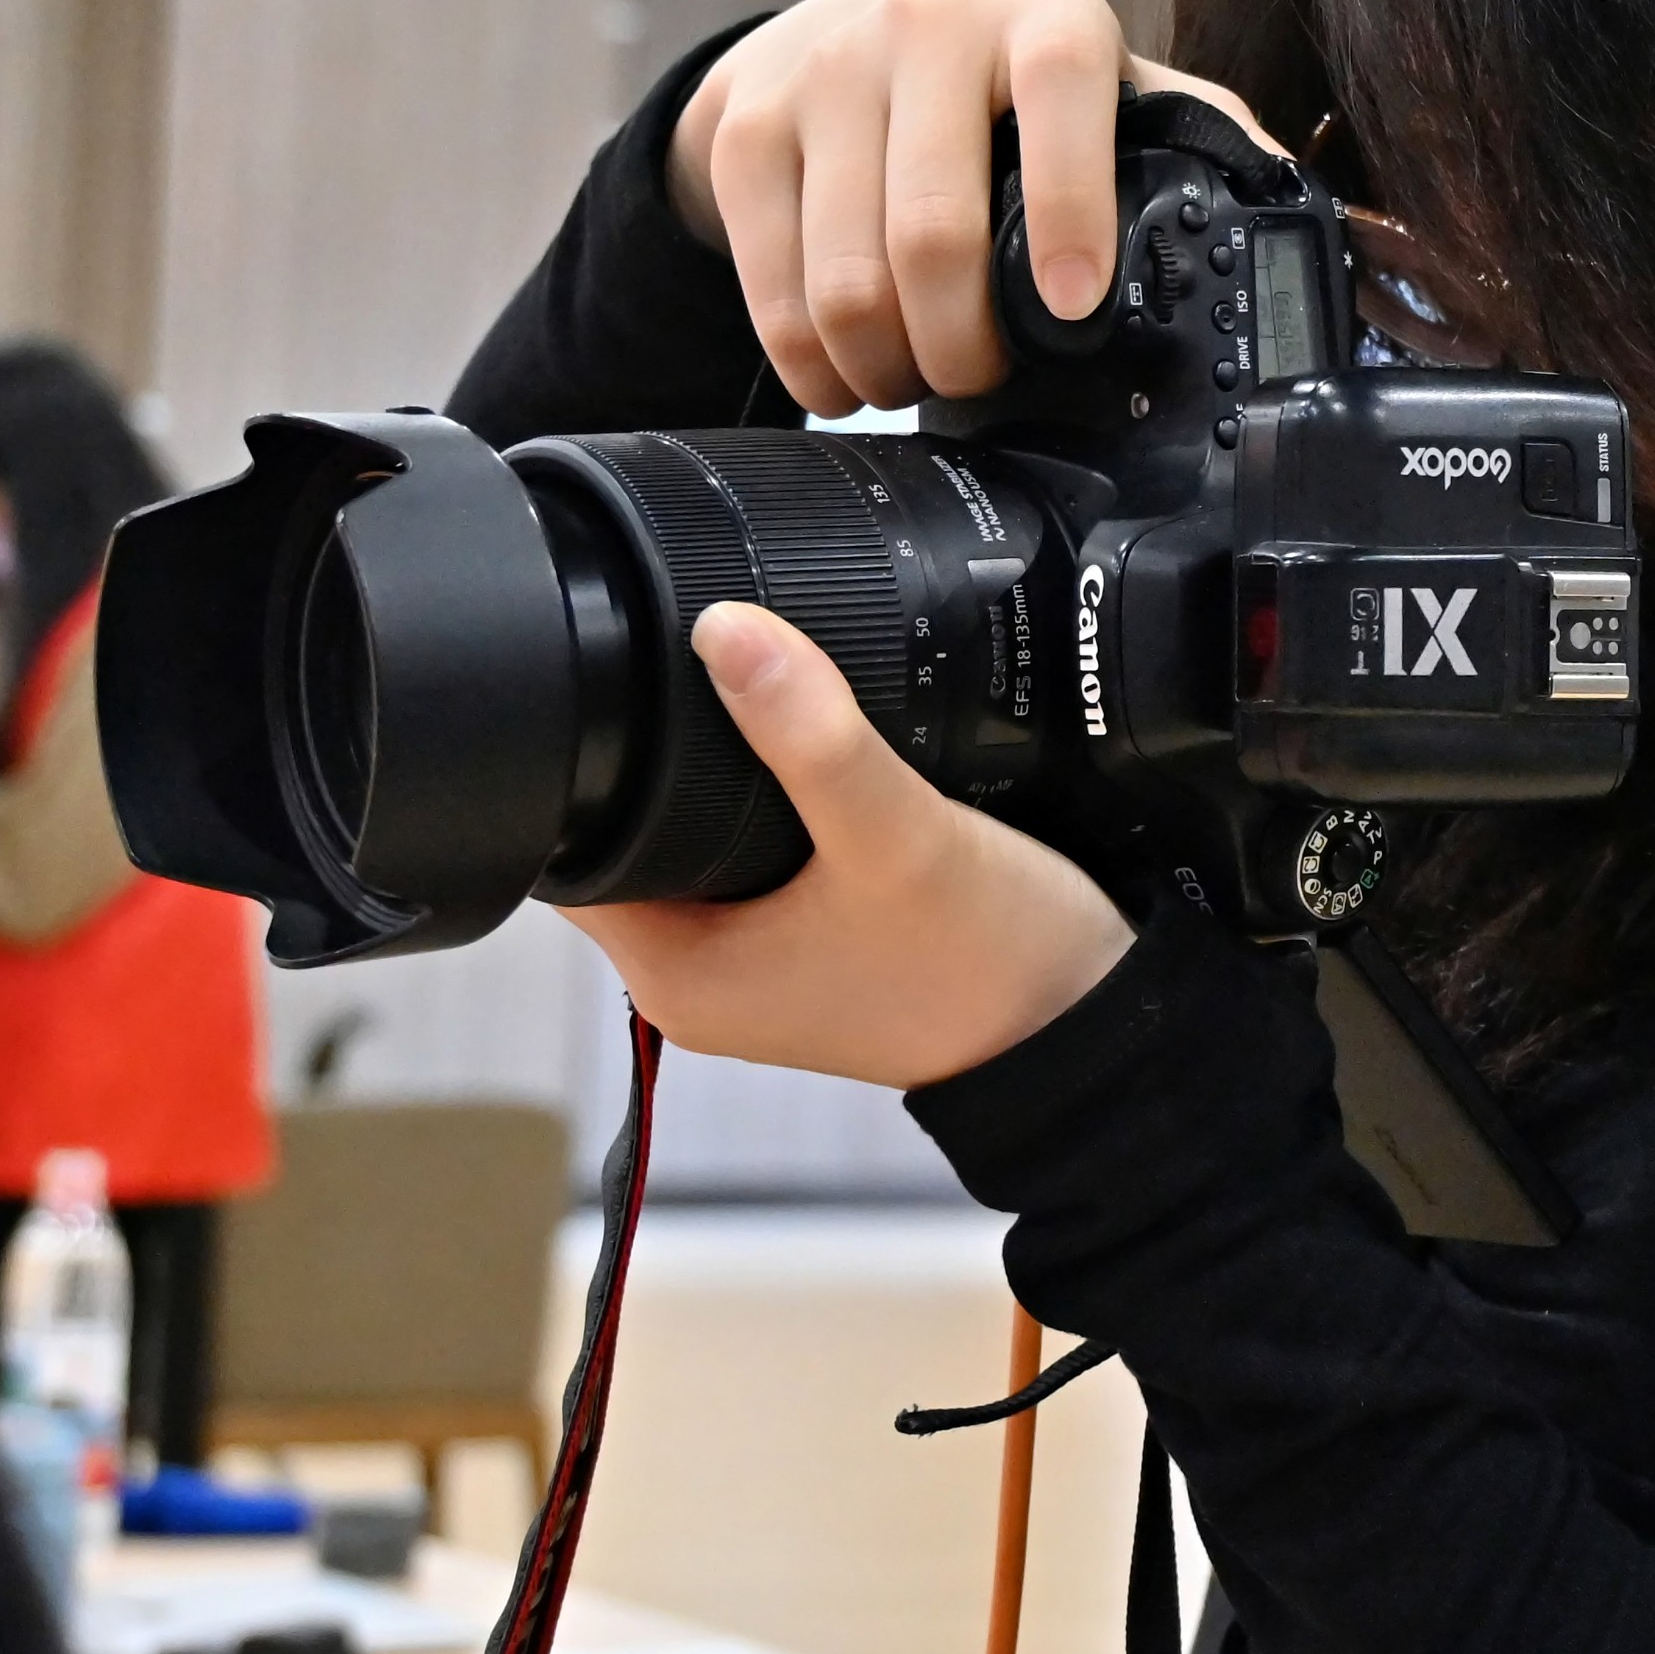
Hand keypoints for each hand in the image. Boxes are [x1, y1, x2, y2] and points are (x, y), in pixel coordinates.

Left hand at [560, 602, 1133, 1090]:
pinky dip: (775, 803)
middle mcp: (703, 980)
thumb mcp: (895, 835)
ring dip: (722, 775)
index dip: (580, 759)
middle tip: (688, 657)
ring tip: (757, 698)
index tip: (607, 674)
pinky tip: (811, 752)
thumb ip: (812, 735)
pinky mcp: (814, 940)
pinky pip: (760, 852)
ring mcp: (762, 962)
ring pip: (698, 838)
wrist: (1090, 1025)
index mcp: (678, 977)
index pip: (564, 848)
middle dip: (656, 754)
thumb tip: (726, 628)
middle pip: (627, 834)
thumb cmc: (988, 961)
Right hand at [669, 0, 1267, 416]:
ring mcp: (825, 71)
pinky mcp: (745, 126)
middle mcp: (928, 24)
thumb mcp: (1107, 92)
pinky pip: (770, 283)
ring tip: (911, 384)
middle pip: (933, 227)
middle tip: (979, 382)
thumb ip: (1199, 140)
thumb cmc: (1001, 91)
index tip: (1074, 308)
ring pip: (846, 272)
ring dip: (883, 366)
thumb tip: (1300, 218)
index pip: (1062, 91)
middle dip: (962, 346)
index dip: (1071, 207)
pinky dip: (809, 360)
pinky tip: (842, 375)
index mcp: (1045, 17)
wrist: (832, 38)